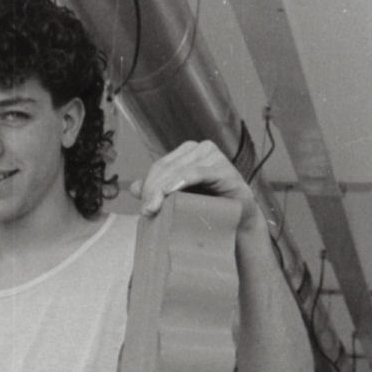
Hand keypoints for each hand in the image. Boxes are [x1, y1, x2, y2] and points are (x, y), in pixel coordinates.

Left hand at [131, 141, 257, 229]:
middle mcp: (199, 149)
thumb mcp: (178, 201)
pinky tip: (171, 192)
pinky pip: (197, 172)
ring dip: (163, 190)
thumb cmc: (209, 210)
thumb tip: (133, 187)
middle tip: (147, 212)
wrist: (238, 222)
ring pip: (178, 170)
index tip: (144, 210)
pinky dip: (183, 181)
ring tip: (155, 209)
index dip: (149, 186)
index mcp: (187, 154)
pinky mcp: (223, 167)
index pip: (159, 166)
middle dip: (153, 190)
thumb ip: (157, 191)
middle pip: (166, 168)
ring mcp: (212, 155)